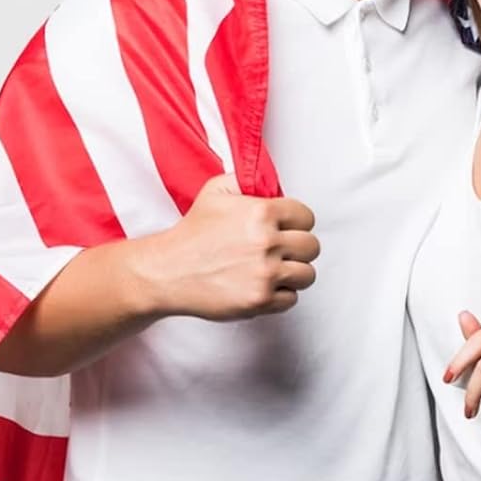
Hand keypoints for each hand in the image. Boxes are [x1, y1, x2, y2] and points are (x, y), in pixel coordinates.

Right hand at [138, 173, 318, 319]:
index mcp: (262, 213)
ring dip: (293, 273)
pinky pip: (292, 299)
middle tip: (281, 250)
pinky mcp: (259, 300)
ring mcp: (265, 274)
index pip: (307, 217)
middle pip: (312, 247)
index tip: (287, 229)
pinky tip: (262, 285)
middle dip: (298, 248)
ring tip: (274, 270)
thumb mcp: (216, 191)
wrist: (168, 272)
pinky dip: (280, 295)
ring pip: (307, 274)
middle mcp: (267, 243)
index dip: (297, 223)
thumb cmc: (192, 233)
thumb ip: (247, 180)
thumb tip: (271, 182)